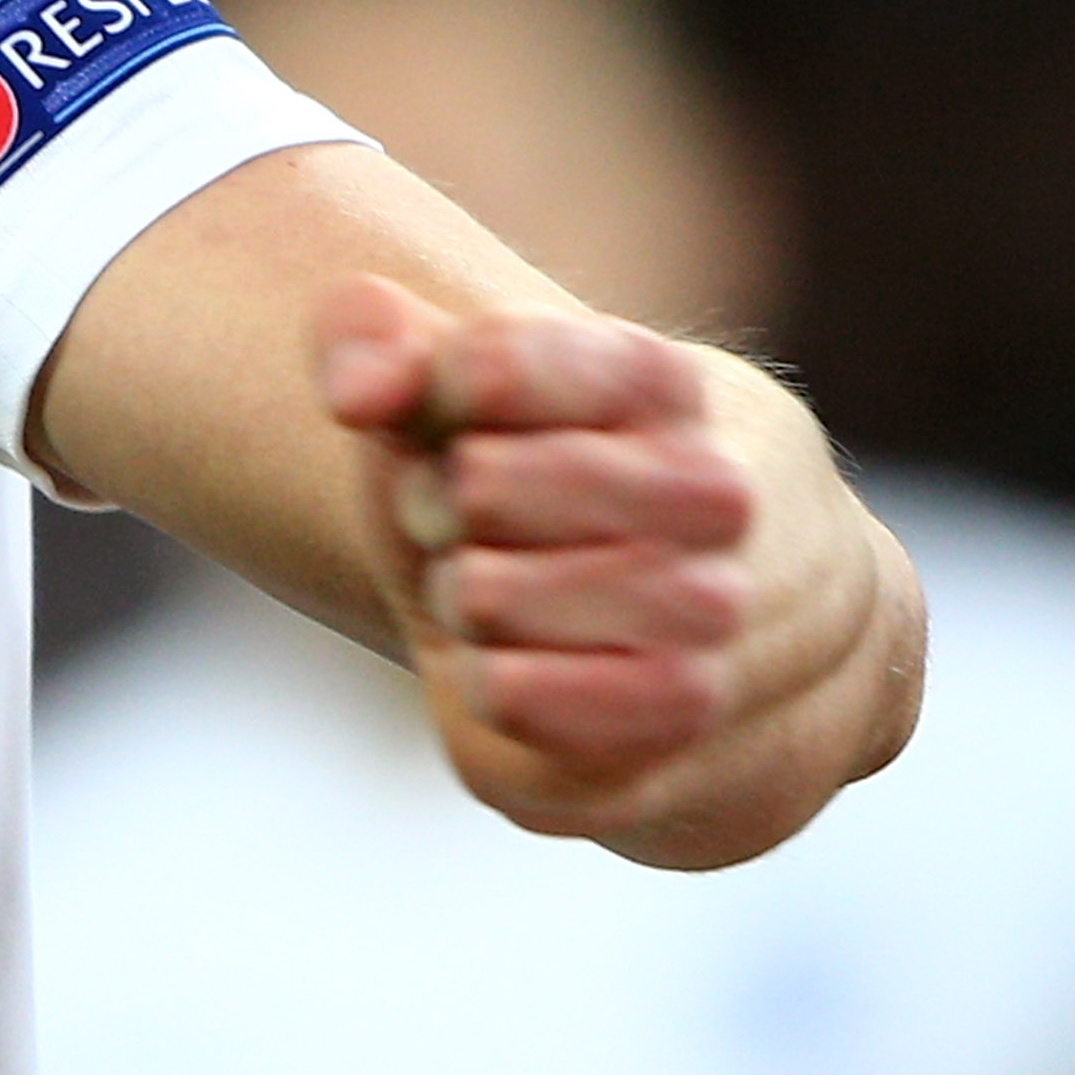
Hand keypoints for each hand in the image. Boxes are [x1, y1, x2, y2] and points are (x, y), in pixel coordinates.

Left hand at [315, 275, 913, 864]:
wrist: (688, 621)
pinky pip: (540, 716)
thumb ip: (375, 337)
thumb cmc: (535, 481)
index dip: (432, 389)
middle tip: (457, 515)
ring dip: (465, 597)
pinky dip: (493, 689)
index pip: (495, 359)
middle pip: (479, 484)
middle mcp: (716, 495)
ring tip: (478, 593)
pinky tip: (497, 669)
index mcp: (655, 381)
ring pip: (502, 599)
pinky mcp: (678, 737)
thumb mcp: (455, 390)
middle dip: (437, 499)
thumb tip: (358, 393)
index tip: (449, 403)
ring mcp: (716, 620)